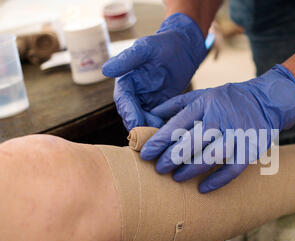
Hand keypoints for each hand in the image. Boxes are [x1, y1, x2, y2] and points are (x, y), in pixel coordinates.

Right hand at [102, 13, 206, 129]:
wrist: (184, 49)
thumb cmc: (164, 44)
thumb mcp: (146, 48)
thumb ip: (127, 59)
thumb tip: (105, 70)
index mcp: (126, 82)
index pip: (123, 101)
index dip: (129, 113)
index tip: (135, 123)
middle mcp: (134, 95)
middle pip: (132, 115)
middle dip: (139, 127)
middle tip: (149, 136)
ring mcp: (146, 102)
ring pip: (144, 121)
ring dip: (150, 130)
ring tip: (160, 135)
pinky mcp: (159, 108)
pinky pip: (157, 121)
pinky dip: (161, 128)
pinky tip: (169, 133)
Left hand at [140, 64, 294, 192]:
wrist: (267, 101)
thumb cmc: (229, 99)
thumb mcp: (204, 94)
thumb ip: (177, 104)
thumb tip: (151, 115)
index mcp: (205, 104)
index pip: (177, 125)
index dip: (158, 142)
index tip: (145, 154)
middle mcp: (220, 119)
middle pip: (191, 143)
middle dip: (171, 158)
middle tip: (159, 169)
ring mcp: (237, 135)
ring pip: (210, 158)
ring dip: (190, 170)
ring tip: (177, 178)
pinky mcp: (251, 149)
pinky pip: (232, 169)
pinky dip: (217, 181)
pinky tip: (203, 189)